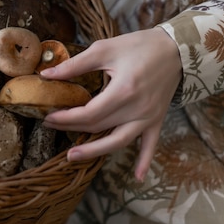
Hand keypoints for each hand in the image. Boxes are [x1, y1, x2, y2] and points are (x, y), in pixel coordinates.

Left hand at [41, 27, 181, 180]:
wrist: (176, 49)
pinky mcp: (157, 120)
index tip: (48, 117)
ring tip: (73, 157)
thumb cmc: (139, 46)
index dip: (66, 118)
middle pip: (98, 127)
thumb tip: (46, 74)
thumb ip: (75, 65)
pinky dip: (144, 161)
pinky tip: (138, 177)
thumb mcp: (104, 49)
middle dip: (72, 128)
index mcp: (123, 90)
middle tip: (51, 126)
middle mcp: (136, 109)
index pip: (88, 113)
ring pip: (118, 142)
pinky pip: (151, 145)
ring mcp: (148, 117)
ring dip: (95, 152)